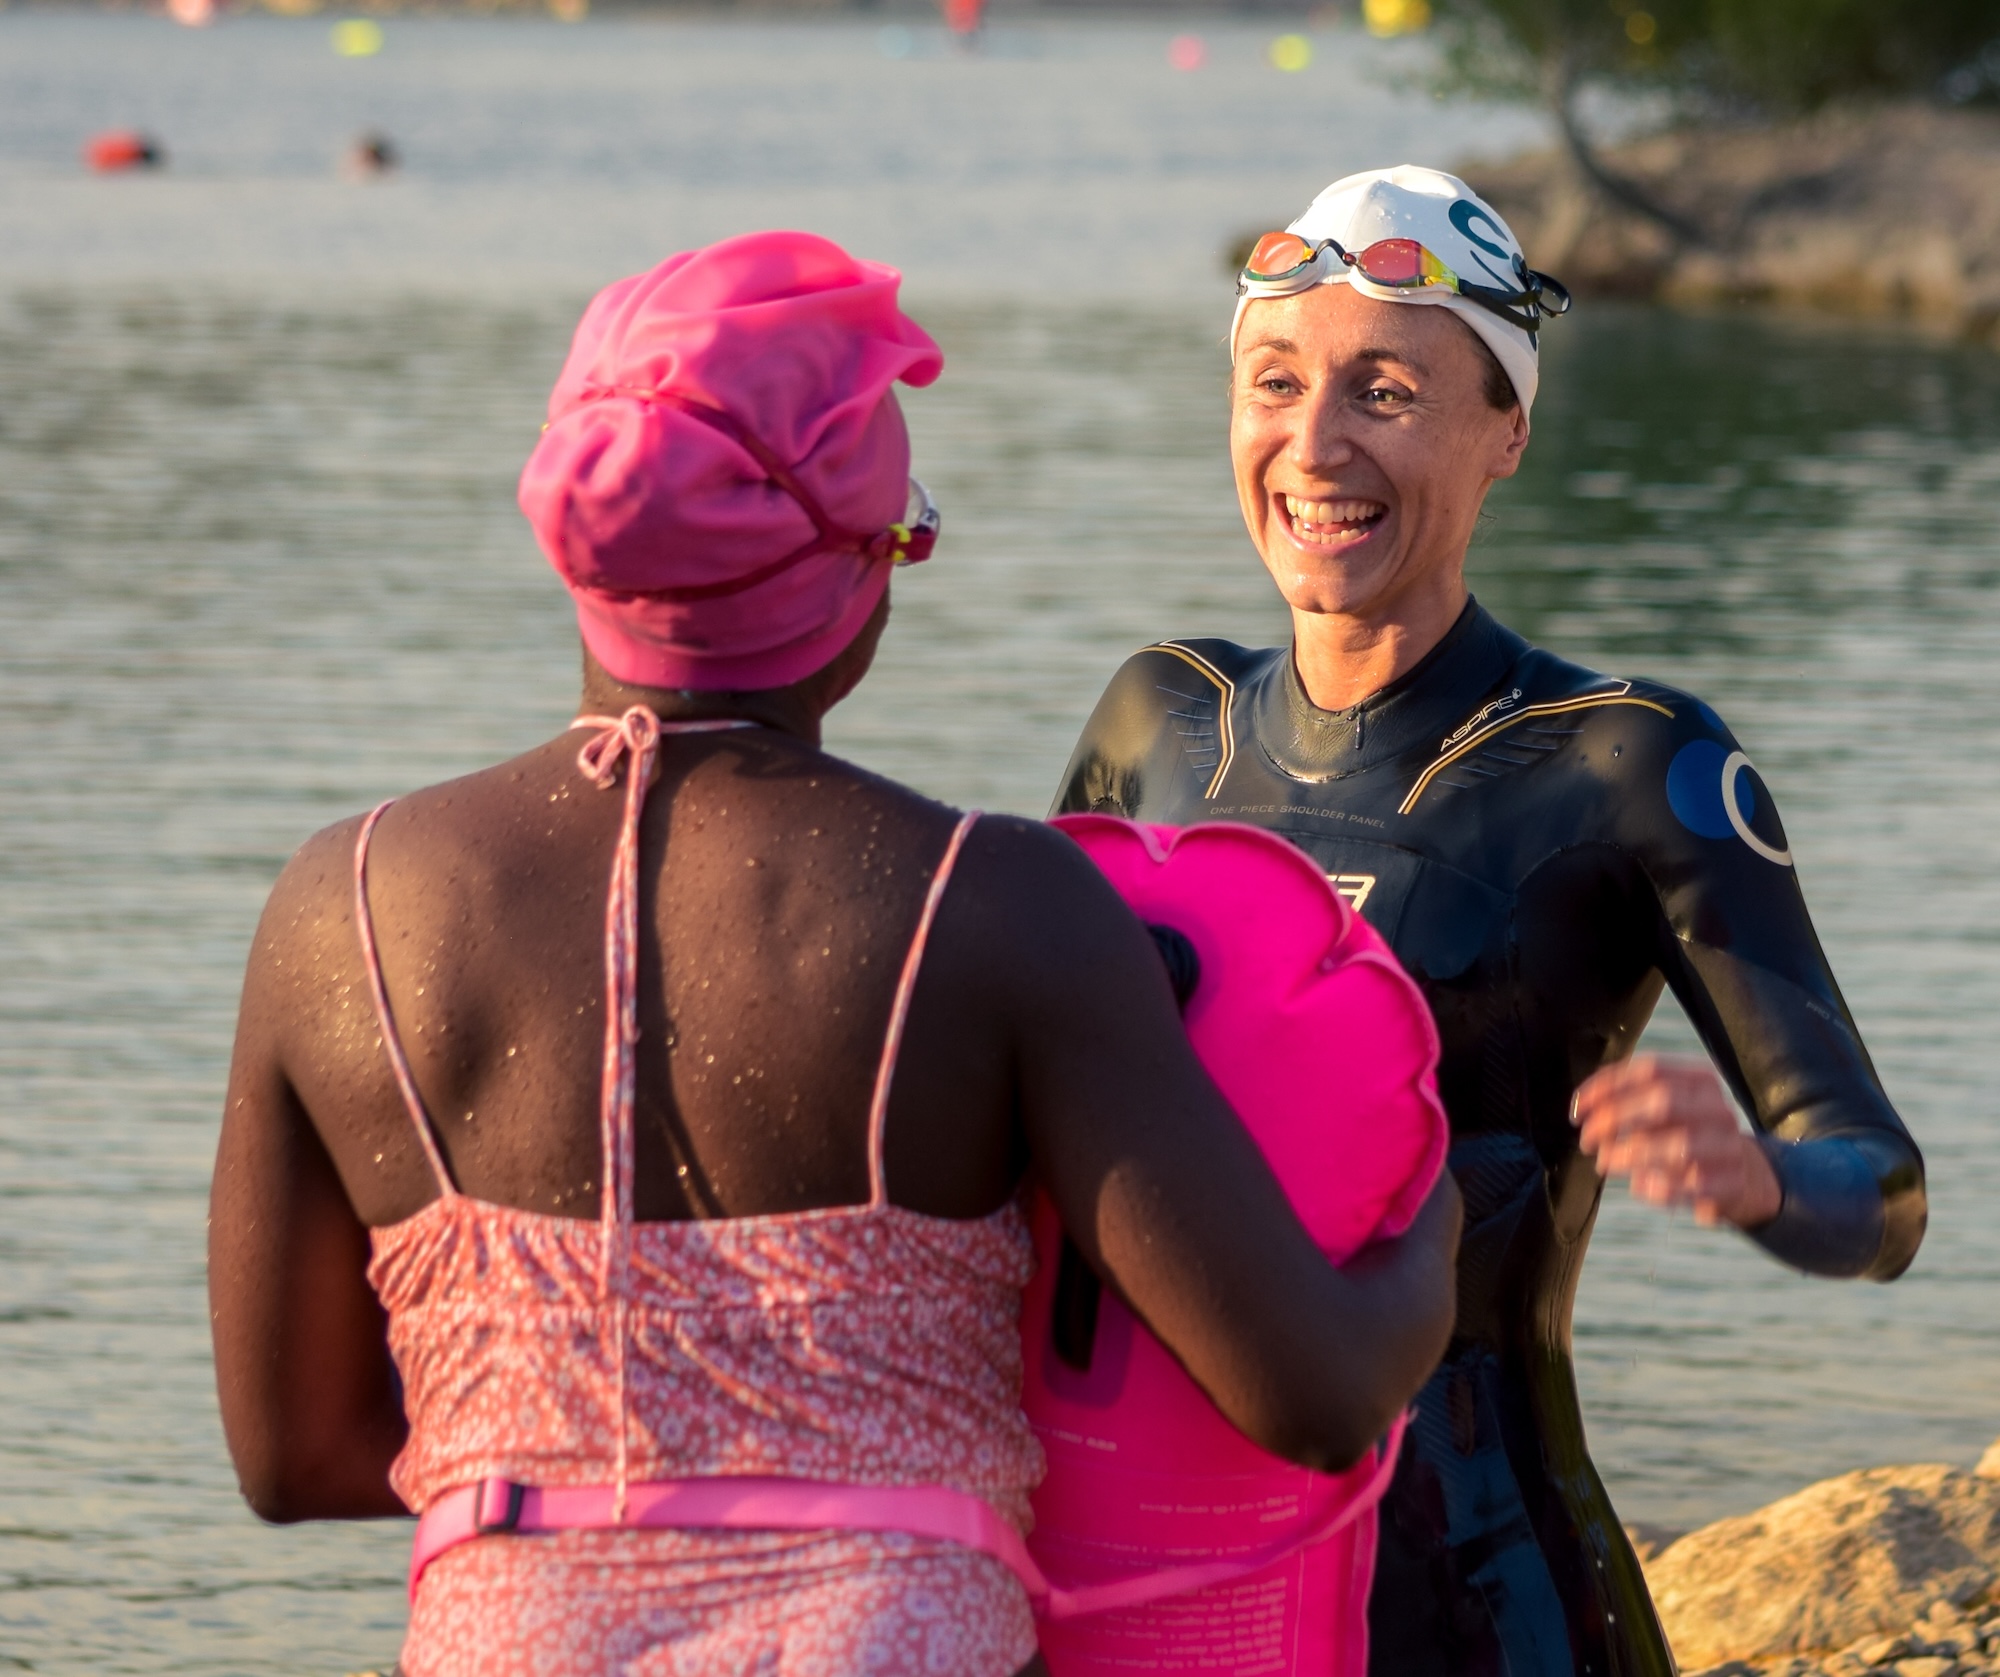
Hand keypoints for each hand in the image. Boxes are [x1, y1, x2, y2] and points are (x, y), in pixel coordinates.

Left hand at [1570, 1054, 1781, 1229]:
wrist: (1743, 1174)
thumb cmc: (1685, 1135)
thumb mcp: (1662, 1111)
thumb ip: (1626, 1101)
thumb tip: (1584, 1109)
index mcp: (1699, 1079)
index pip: (1650, 1069)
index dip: (1607, 1086)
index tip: (1578, 1110)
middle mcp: (1718, 1107)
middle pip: (1662, 1100)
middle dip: (1615, 1119)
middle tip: (1587, 1140)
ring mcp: (1730, 1144)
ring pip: (1680, 1144)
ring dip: (1631, 1154)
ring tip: (1605, 1163)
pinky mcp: (1734, 1182)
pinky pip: (1692, 1184)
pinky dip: (1658, 1187)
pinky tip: (1639, 1186)